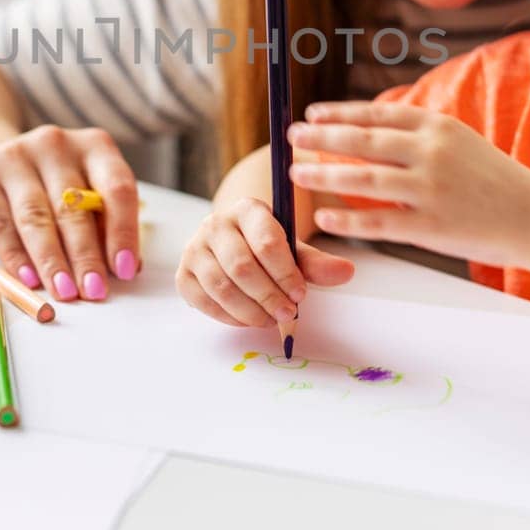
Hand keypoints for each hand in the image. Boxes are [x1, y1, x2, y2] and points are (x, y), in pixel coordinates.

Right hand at [0, 125, 139, 301]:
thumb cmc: (50, 185)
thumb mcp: (85, 193)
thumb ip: (105, 225)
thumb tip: (128, 267)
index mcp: (94, 146)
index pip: (117, 187)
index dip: (123, 231)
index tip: (125, 269)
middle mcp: (56, 144)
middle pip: (74, 206)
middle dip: (86, 255)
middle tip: (93, 290)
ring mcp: (16, 156)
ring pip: (36, 217)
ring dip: (52, 260)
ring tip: (64, 291)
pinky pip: (1, 223)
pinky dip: (16, 256)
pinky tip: (28, 279)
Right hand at [176, 197, 354, 326]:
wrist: (234, 243)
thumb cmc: (267, 247)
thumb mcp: (294, 249)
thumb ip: (316, 262)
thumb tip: (346, 272)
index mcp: (247, 209)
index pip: (266, 242)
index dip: (286, 272)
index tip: (301, 294)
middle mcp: (215, 223)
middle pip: (242, 267)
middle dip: (268, 296)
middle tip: (287, 313)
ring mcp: (195, 247)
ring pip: (221, 286)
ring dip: (249, 310)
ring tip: (270, 320)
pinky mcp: (183, 273)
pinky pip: (203, 301)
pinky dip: (228, 317)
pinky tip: (248, 319)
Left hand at [286, 102, 529, 263]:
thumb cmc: (492, 178)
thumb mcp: (458, 141)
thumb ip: (416, 134)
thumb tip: (365, 127)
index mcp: (438, 126)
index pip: (378, 113)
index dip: (340, 113)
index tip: (311, 115)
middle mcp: (432, 152)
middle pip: (363, 141)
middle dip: (321, 138)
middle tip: (290, 137)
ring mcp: (431, 189)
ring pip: (363, 180)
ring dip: (323, 175)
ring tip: (294, 172)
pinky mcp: (431, 226)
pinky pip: (379, 222)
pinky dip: (346, 220)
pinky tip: (323, 218)